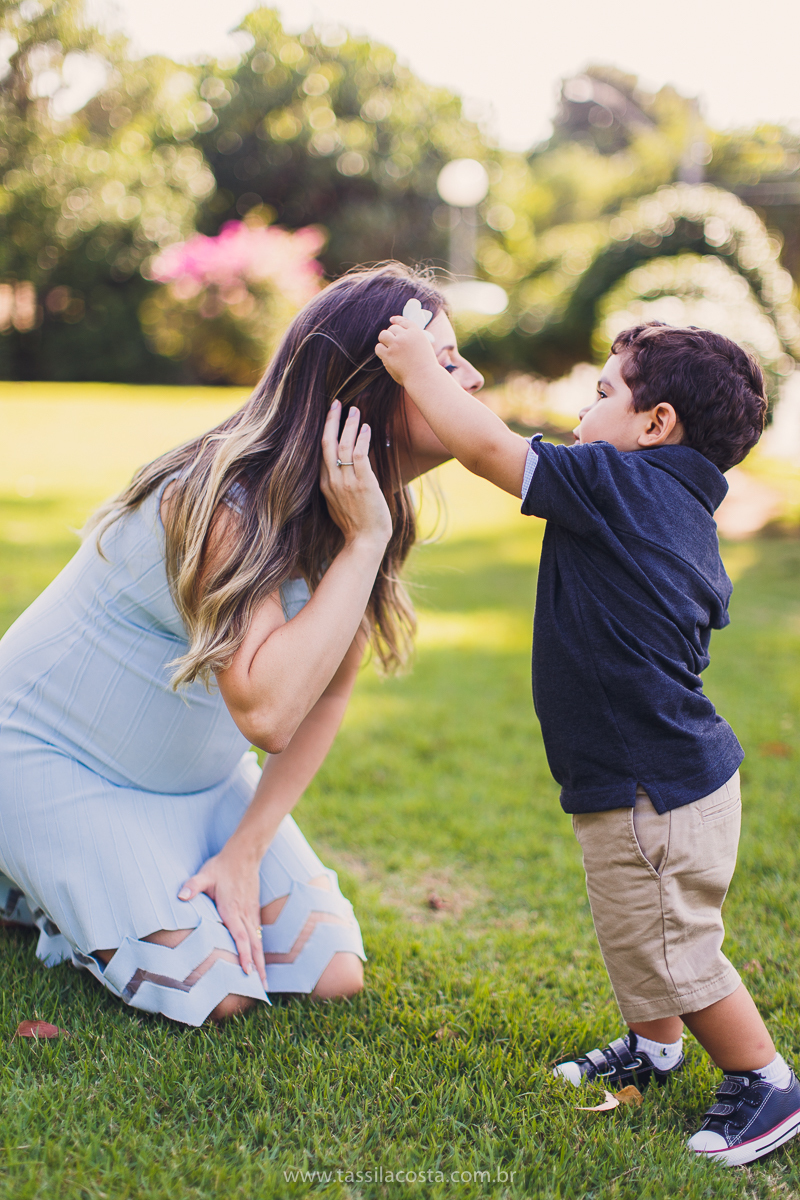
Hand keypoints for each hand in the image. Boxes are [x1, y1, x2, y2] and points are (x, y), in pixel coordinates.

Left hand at [178, 850, 265, 986]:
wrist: (245, 854)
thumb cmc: (223, 866)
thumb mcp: (205, 874)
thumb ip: (193, 885)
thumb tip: (181, 896)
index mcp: (232, 909)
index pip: (240, 936)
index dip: (244, 955)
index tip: (247, 972)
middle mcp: (244, 914)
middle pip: (254, 945)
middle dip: (258, 967)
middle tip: (261, 988)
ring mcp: (251, 913)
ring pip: (258, 941)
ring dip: (261, 961)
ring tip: (263, 980)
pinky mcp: (253, 910)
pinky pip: (258, 933)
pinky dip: (260, 949)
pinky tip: (259, 959)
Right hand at [320, 400, 391, 547]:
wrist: (365, 543)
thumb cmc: (356, 526)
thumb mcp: (339, 504)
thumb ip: (338, 486)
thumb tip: (344, 472)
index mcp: (325, 485)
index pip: (321, 451)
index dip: (325, 431)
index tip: (330, 415)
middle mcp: (332, 481)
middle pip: (326, 443)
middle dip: (331, 420)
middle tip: (337, 402)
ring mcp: (346, 482)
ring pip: (343, 445)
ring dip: (349, 425)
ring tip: (355, 410)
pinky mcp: (363, 484)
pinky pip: (360, 455)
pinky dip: (362, 439)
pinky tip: (367, 428)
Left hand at [375, 315, 437, 385]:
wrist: (425, 378)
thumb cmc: (425, 366)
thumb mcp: (423, 347)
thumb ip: (412, 338)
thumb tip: (397, 328)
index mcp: (416, 332)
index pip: (403, 321)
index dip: (397, 320)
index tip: (392, 320)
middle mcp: (406, 336)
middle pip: (392, 328)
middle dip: (392, 335)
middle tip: (393, 344)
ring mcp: (397, 344)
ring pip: (383, 335)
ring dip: (384, 341)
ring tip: (389, 349)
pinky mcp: (389, 355)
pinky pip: (378, 347)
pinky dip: (381, 351)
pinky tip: (386, 356)